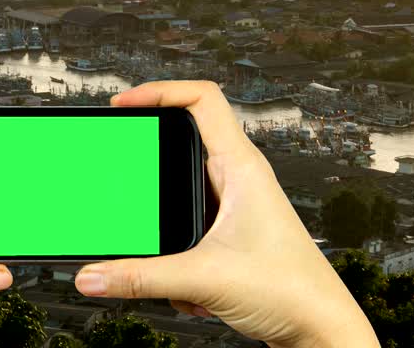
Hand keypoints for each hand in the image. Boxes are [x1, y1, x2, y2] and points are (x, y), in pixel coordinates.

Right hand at [74, 81, 378, 347]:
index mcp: (242, 167)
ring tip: (168, 259)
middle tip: (121, 172)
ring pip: (181, 194)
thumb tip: (93, 275)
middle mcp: (240, 177)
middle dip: (150, 173)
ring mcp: (236, 204)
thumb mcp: (203, 279)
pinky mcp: (231, 231)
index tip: (124, 103)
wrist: (320, 329)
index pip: (202, 99)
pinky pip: (188, 226)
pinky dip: (178, 256)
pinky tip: (188, 289)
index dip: (159, 90)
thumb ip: (141, 277)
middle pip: (181, 145)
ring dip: (167, 230)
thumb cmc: (291, 291)